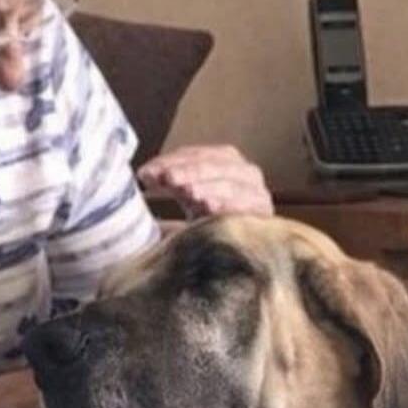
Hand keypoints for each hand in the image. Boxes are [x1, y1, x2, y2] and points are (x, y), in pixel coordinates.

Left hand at [137, 144, 273, 219]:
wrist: (237, 253)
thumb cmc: (207, 219)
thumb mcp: (186, 196)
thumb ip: (169, 181)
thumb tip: (144, 174)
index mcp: (223, 160)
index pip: (195, 154)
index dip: (170, 161)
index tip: (147, 173)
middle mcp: (243, 171)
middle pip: (214, 164)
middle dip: (189, 171)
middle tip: (168, 178)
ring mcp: (256, 190)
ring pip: (230, 183)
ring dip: (207, 186)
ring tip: (188, 192)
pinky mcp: (263, 212)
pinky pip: (246, 205)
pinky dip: (228, 204)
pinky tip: (210, 207)